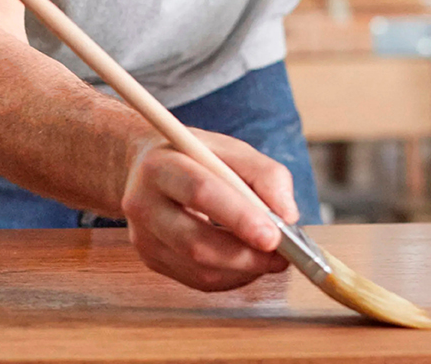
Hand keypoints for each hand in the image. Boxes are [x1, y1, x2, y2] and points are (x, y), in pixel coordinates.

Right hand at [121, 129, 297, 291]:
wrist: (147, 168)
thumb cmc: (196, 157)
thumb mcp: (231, 150)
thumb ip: (266, 175)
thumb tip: (287, 217)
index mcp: (161, 166)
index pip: (201, 193)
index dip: (239, 217)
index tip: (274, 236)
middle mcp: (142, 203)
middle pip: (195, 242)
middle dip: (245, 255)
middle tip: (283, 256)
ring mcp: (143, 237)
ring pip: (198, 269)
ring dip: (243, 270)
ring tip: (270, 258)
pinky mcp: (151, 259)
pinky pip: (197, 280)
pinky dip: (231, 276)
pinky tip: (247, 262)